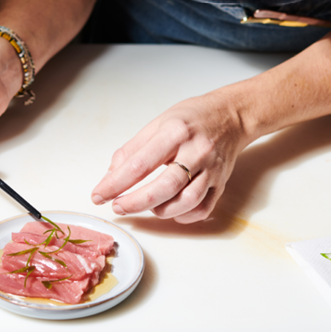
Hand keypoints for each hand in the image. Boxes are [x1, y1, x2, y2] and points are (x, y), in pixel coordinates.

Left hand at [91, 90, 248, 222]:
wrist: (231, 115)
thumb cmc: (191, 117)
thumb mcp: (158, 122)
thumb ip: (134, 148)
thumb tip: (112, 174)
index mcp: (175, 132)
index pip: (140, 163)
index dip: (116, 183)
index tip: (99, 195)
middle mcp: (196, 151)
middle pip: (164, 187)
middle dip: (136, 202)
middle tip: (117, 207)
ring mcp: (212, 168)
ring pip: (186, 201)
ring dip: (160, 210)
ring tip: (145, 206)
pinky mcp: (222, 182)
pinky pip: (202, 208)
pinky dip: (183, 215)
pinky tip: (170, 210)